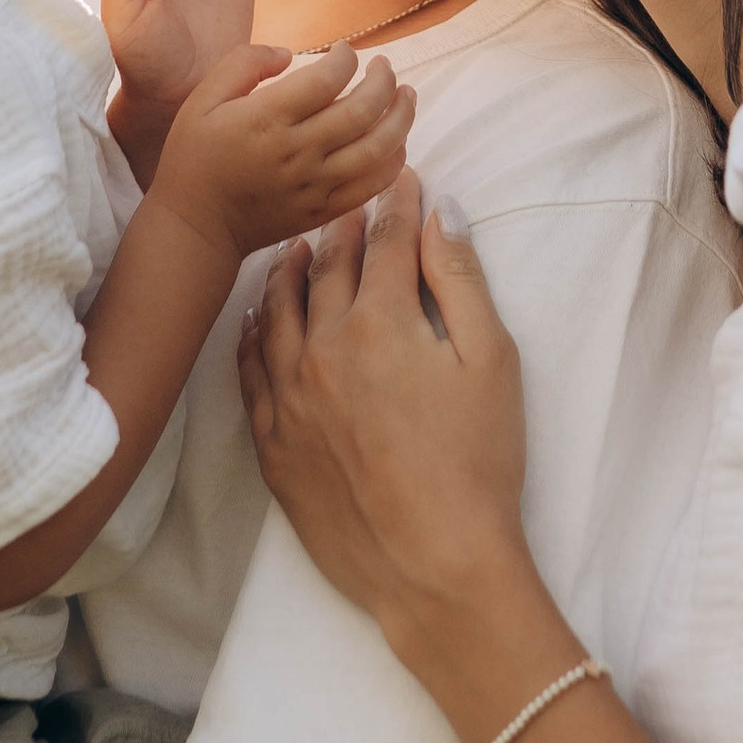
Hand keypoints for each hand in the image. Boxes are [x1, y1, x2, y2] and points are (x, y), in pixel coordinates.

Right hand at [151, 39, 416, 257]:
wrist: (196, 227)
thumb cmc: (195, 158)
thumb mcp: (203, 99)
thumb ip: (243, 64)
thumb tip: (289, 53)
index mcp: (266, 119)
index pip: (326, 79)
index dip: (345, 57)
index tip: (344, 50)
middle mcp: (297, 151)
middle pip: (361, 109)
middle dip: (383, 80)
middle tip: (385, 67)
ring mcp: (315, 184)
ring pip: (377, 148)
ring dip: (401, 117)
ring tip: (407, 95)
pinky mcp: (323, 210)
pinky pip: (373, 186)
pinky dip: (394, 161)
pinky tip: (398, 142)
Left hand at [238, 172, 534, 665]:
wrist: (435, 565)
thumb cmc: (478, 463)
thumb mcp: (491, 360)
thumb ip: (460, 279)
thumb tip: (443, 213)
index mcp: (381, 322)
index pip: (386, 242)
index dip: (397, 205)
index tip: (402, 177)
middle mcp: (323, 348)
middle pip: (329, 269)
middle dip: (343, 229)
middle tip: (349, 201)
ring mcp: (291, 397)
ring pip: (279, 311)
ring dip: (292, 272)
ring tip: (300, 248)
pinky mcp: (274, 443)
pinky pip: (251, 370)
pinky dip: (255, 333)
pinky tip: (259, 318)